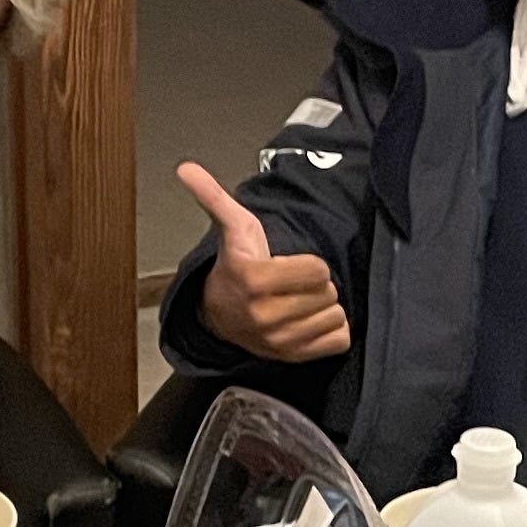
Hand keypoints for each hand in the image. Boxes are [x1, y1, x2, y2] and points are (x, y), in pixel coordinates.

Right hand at [179, 162, 349, 362]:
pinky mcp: (294, 358)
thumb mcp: (232, 229)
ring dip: (324, 308)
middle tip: (294, 284)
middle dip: (317, 285)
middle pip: (329, 293)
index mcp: (255, 280)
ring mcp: (280, 341)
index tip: (290, 266)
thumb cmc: (236, 268)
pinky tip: (310, 321)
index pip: (319, 270)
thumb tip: (187, 168)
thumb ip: (214, 197)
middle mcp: (266, 315)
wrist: (220, 316)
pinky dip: (332, 331)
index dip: (310, 264)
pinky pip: (339, 340)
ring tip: (300, 302)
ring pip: (336, 316)